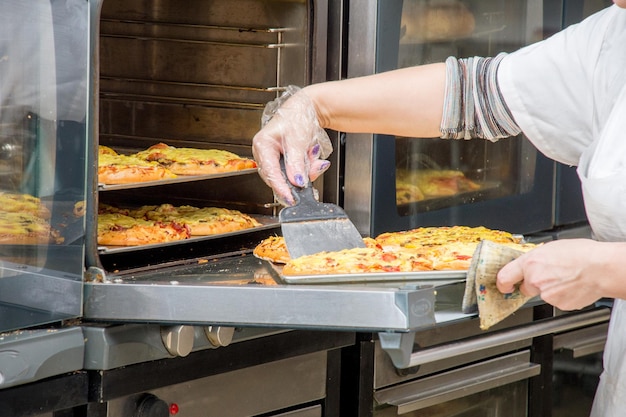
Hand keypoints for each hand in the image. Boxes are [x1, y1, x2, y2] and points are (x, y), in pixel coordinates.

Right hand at [252, 86, 331, 204]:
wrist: (306, 111)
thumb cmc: (297, 118)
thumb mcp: (298, 140)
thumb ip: (297, 162)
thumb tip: (297, 181)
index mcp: (262, 145)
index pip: (270, 172)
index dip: (281, 188)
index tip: (291, 198)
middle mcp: (265, 154)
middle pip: (278, 178)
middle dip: (297, 177)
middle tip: (311, 173)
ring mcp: (274, 160)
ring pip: (289, 177)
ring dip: (305, 170)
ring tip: (312, 153)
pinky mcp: (284, 164)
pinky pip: (295, 173)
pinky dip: (307, 168)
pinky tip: (311, 155)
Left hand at [496, 239, 603, 310]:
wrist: (601, 268)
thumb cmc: (581, 254)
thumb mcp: (551, 248)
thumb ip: (536, 258)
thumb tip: (531, 263)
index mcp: (530, 263)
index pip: (505, 277)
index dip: (502, 284)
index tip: (502, 286)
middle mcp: (535, 279)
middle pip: (526, 287)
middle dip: (533, 284)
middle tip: (549, 276)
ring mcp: (546, 294)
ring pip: (542, 294)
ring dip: (550, 289)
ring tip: (566, 278)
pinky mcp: (559, 304)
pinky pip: (556, 301)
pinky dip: (562, 295)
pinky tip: (571, 285)